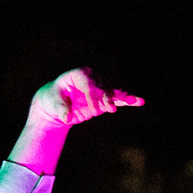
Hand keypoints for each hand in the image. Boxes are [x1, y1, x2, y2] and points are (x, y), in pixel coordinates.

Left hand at [11, 67, 142, 172]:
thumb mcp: (52, 102)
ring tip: (135, 100)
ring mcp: (99, 88)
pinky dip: (127, 100)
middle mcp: (91, 78)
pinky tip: (139, 102)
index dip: (91, 94)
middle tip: (110, 108)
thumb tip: (66, 118)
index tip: (93, 108)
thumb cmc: (53, 99)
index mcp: (78, 75)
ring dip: (123, 96)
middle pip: (102, 85)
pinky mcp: (104, 98)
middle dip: (107, 96)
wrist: (57, 103)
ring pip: (113, 91)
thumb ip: (60, 109)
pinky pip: (117, 98)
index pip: (88, 82)